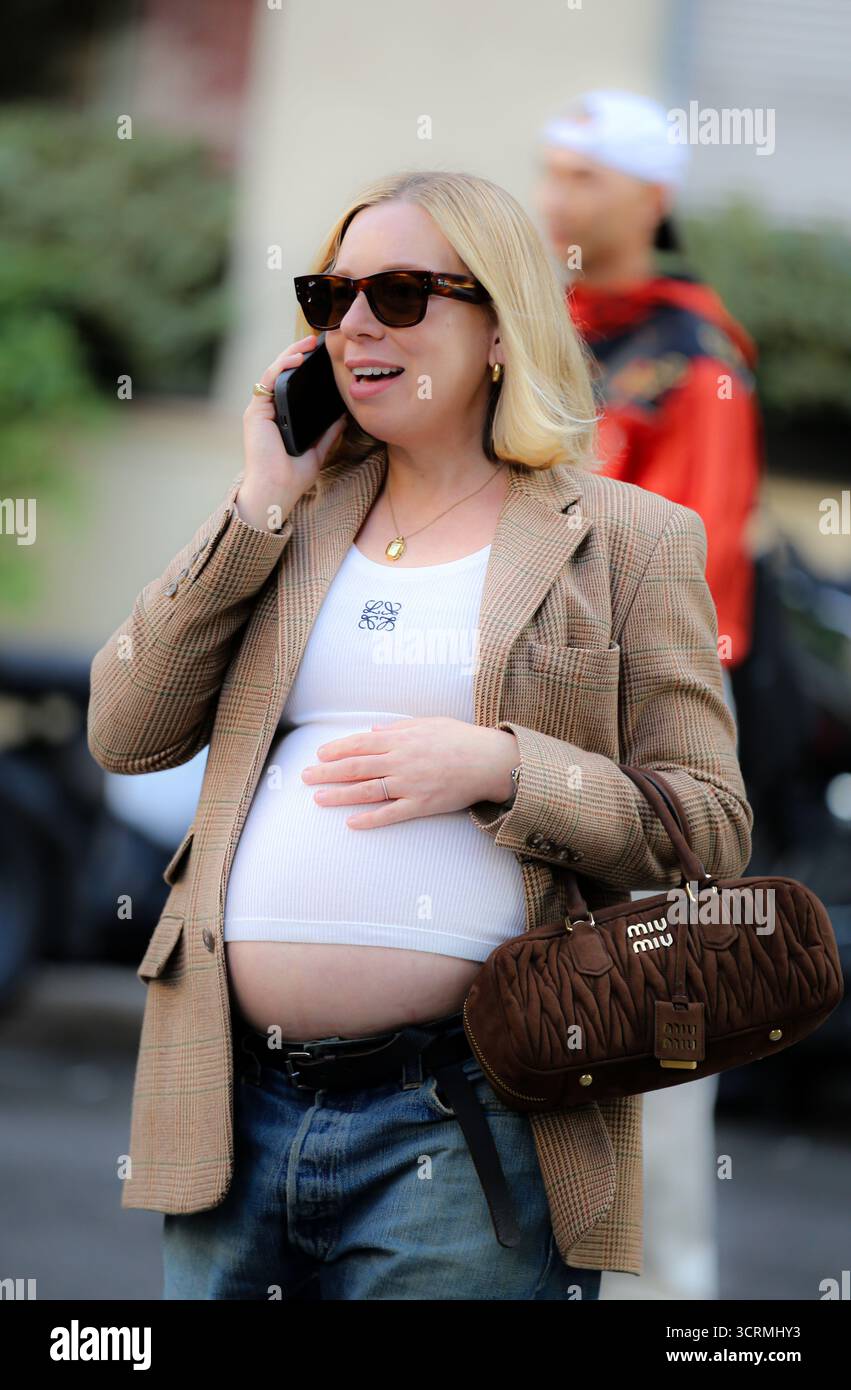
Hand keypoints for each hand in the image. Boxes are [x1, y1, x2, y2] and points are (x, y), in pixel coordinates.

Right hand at [238, 335, 347, 530]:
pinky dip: (281, 368)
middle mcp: (270, 410)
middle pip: (283, 374)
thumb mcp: (319, 450)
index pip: (293, 386)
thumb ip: (329, 432)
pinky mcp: (256, 411)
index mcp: (283, 417)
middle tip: (317, 342)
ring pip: (274, 373)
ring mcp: (261, 410)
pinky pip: (267, 382)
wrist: (277, 491)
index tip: (324, 357)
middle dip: (298, 354)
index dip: (306, 369)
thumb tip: (345, 415)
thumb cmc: (293, 476)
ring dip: (290, 355)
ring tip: (307, 344)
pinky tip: (296, 360)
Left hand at [300, 717, 519, 827]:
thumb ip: (397, 729)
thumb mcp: (428, 723)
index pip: (359, 744)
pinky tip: (352, 823)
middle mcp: (400, 761)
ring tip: (318, 799)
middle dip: (327, 772)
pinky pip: (391, 814)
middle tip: (305, 777)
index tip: (318, 754)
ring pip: (367, 791)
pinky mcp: (421, 805)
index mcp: (400, 739)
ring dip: (340, 795)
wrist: (489, 761)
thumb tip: (372, 733)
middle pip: (355, 767)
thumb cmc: (460, 738)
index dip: (336, 749)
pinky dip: (370, 819)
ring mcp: (409, 785)